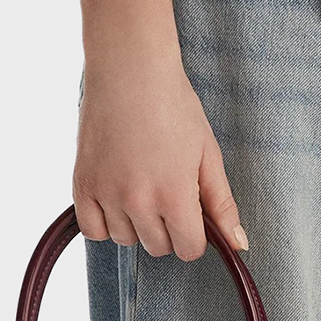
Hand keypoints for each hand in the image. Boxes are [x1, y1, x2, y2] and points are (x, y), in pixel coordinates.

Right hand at [74, 45, 247, 259]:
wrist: (130, 70)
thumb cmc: (174, 106)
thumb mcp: (208, 154)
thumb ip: (222, 204)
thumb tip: (238, 246)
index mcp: (174, 195)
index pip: (188, 250)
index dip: (195, 236)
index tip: (192, 215)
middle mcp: (138, 200)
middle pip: (158, 247)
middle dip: (168, 228)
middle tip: (166, 192)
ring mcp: (107, 194)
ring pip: (126, 240)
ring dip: (136, 225)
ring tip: (141, 187)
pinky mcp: (82, 184)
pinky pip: (93, 231)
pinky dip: (105, 223)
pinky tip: (116, 200)